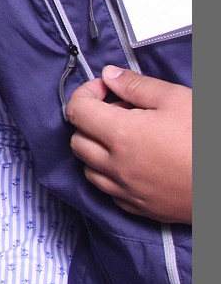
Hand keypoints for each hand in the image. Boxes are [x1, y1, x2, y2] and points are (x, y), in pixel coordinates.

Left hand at [65, 69, 190, 224]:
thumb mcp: (176, 99)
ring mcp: (125, 191)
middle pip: (77, 141)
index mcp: (121, 135)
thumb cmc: (205, 139)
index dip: (86, 93)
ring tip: (125, 137)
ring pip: (88, 169)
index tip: (105, 89)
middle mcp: (115, 166)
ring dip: (97, 149)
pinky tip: (132, 162)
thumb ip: (136, 85)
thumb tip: (109, 75)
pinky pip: (108, 191)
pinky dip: (110, 174)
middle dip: (89, 121)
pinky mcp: (137, 208)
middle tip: (119, 110)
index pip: (77, 111)